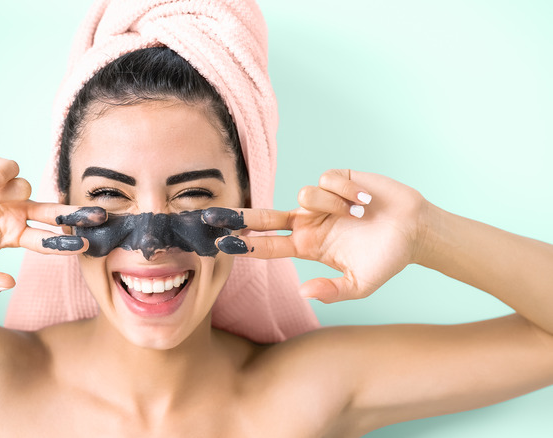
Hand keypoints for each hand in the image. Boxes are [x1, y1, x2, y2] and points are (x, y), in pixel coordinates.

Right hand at [0, 157, 105, 296]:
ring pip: (26, 189)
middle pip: (54, 211)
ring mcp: (3, 191)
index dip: (65, 243)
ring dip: (1, 197)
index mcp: (12, 234)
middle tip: (99, 216)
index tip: (84, 246)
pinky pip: (8, 169)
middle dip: (76, 213)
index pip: (47, 239)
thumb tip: (11, 285)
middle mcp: (14, 211)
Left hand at [203, 169, 430, 302]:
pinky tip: (365, 200)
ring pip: (304, 195)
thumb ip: (331, 291)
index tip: (222, 244)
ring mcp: (321, 200)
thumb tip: (302, 292)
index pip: (269, 244)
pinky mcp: (337, 179)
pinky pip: (327, 180)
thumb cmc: (387, 259)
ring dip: (332, 206)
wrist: (416, 230)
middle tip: (211, 215)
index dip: (246, 244)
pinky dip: (347, 192)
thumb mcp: (360, 284)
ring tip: (358, 215)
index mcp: (308, 246)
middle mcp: (309, 221)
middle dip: (239, 215)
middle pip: (265, 215)